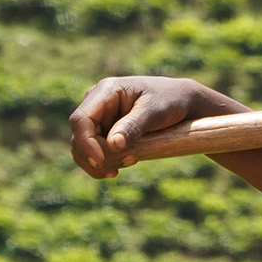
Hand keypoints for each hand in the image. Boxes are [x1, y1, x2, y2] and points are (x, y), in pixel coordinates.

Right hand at [69, 76, 242, 178]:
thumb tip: (112, 144)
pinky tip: (117, 170)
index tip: (101, 161)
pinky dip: (102, 164)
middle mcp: (95, 104)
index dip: (86, 143)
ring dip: (102, 162)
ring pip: (82, 148)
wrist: (182, 103)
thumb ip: (133, 126)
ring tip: (131, 161)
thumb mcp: (155, 111)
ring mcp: (98, 119)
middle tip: (131, 160)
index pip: (81, 120)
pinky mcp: (103, 133)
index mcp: (105, 91)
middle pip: (79, 137)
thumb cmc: (170, 101)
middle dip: (99, 155)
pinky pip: (93, 153)